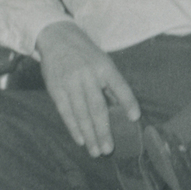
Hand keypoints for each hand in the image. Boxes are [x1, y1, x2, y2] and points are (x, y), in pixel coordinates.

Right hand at [36, 21, 138, 157]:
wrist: (57, 38)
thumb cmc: (85, 53)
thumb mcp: (102, 61)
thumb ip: (110, 84)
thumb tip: (122, 109)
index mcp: (104, 66)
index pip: (119, 85)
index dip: (128, 101)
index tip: (135, 117)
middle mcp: (88, 75)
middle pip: (98, 107)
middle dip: (104, 130)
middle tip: (109, 149)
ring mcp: (71, 82)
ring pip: (81, 114)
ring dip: (89, 135)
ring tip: (96, 151)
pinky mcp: (56, 89)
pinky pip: (66, 112)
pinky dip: (74, 128)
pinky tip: (80, 140)